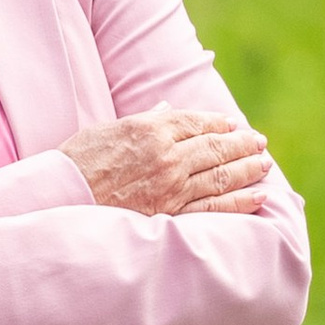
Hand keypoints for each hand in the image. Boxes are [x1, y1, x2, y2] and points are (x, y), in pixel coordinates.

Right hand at [62, 108, 271, 214]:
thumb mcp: (108, 129)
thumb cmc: (78, 162)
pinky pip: (213, 208)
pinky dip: (239, 202)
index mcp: (151, 129)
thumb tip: (168, 110)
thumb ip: (145, 120)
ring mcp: (171, 187)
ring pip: (221, 176)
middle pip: (216, 148)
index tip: (234, 126)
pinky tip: (258, 197)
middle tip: (260, 143)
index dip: (219, 124)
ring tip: (265, 165)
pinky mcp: (170, 214)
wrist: (60, 198)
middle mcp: (167, 156)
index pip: (197, 123)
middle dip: (242, 145)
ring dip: (248, 169)